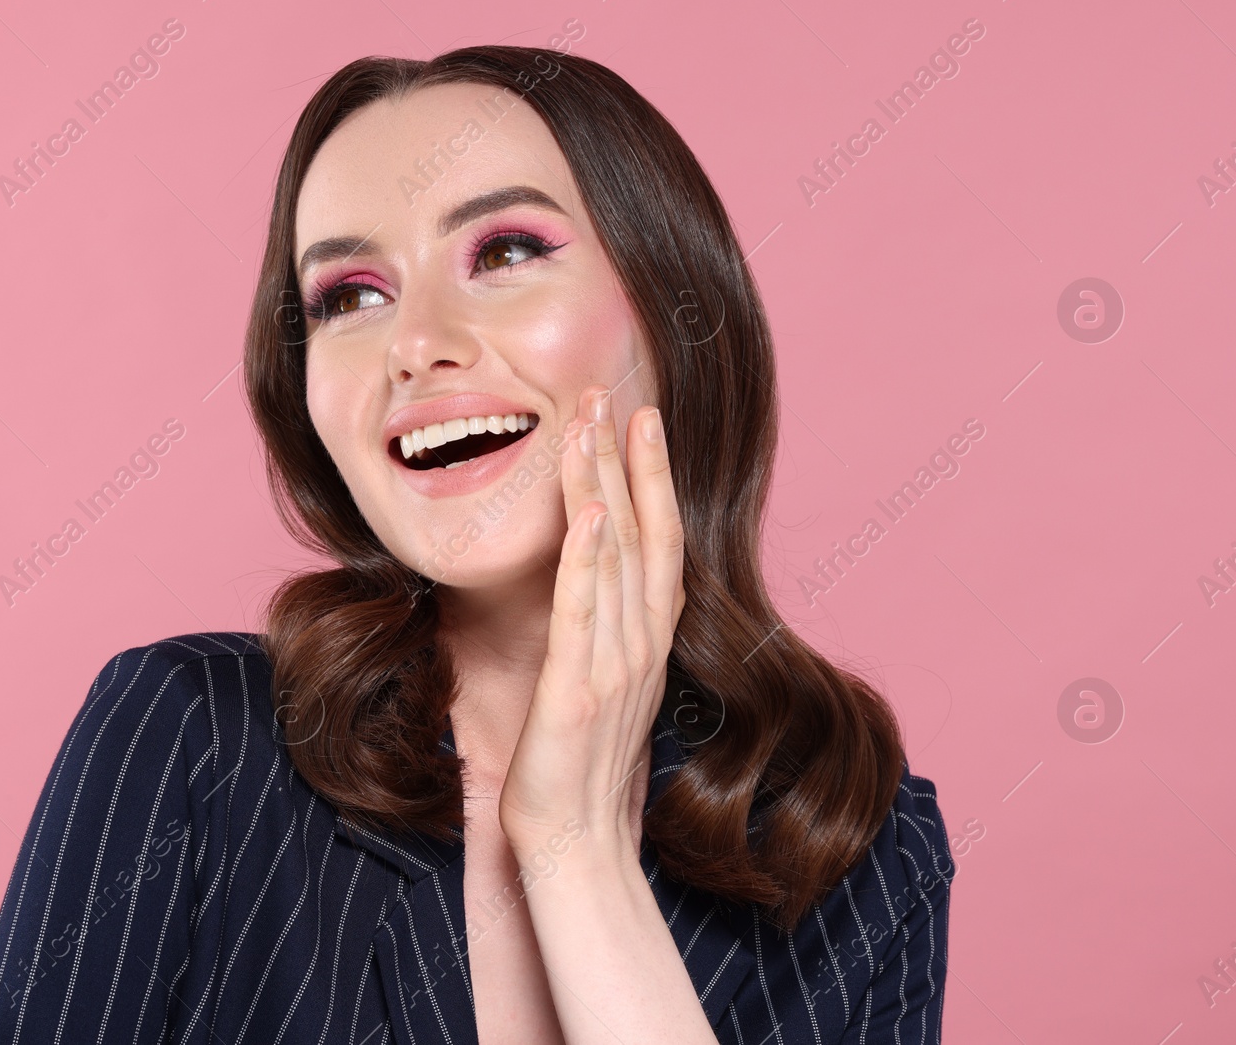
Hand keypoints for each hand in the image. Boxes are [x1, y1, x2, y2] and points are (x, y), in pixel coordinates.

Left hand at [498, 384, 686, 864]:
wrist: (576, 841)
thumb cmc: (579, 767)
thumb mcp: (603, 685)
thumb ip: (605, 632)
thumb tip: (596, 583)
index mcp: (646, 639)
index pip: (659, 540)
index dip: (653, 477)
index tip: (643, 419)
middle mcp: (640, 642)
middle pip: (642, 532)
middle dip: (627, 459)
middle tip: (611, 394)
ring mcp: (613, 664)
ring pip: (614, 557)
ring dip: (603, 485)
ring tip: (592, 425)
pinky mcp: (577, 689)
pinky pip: (584, 613)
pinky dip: (588, 559)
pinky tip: (588, 512)